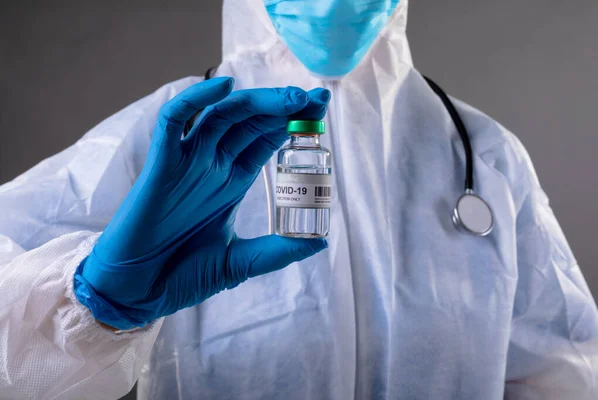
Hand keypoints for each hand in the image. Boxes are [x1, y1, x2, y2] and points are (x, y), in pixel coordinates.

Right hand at [74, 77, 330, 329]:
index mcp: (232, 182)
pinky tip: (223, 87)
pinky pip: (173, 122)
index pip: (266, 140)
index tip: (320, 109)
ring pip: (221, 116)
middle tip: (315, 98)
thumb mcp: (239, 262)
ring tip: (288, 97)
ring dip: (254, 101)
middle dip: (283, 106)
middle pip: (250, 122)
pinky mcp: (160, 166)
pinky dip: (195, 101)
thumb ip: (277, 251)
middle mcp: (212, 166)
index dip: (292, 122)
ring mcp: (187, 163)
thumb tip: (319, 242)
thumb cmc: (182, 276)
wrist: (138, 293)